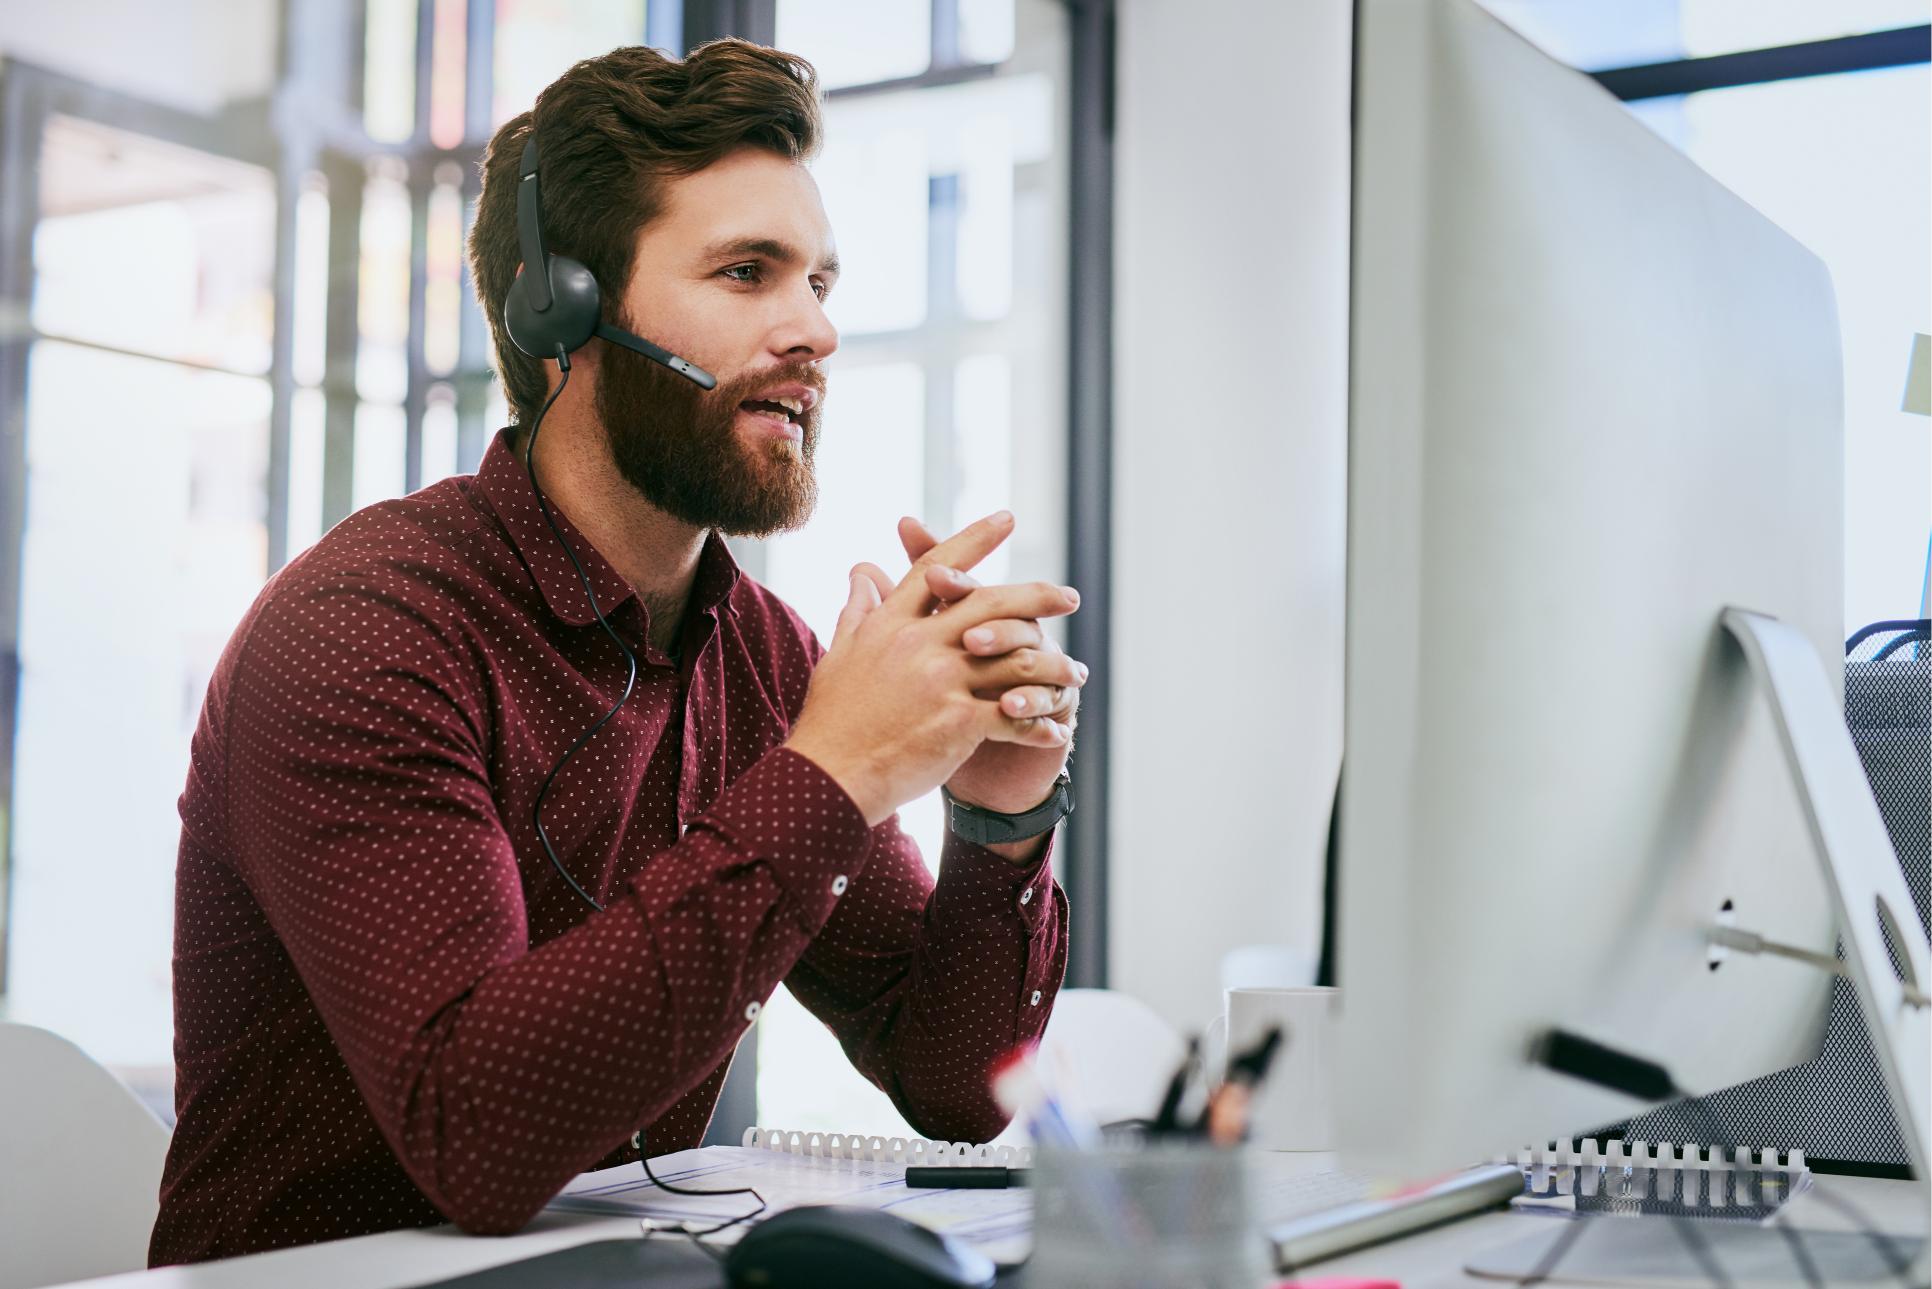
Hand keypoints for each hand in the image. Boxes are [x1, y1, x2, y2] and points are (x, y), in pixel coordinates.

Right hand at [784, 511, 1083, 826]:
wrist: (828, 778)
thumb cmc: (831, 721)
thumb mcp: (839, 655)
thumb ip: (857, 610)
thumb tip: (862, 569)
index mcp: (890, 624)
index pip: (937, 568)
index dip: (974, 540)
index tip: (1005, 518)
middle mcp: (918, 644)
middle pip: (990, 604)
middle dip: (1037, 596)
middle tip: (1070, 596)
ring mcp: (940, 681)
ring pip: (1014, 659)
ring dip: (1053, 668)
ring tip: (1077, 674)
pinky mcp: (956, 721)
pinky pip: (1014, 717)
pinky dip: (1040, 725)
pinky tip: (1058, 732)